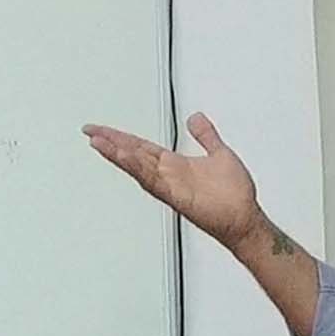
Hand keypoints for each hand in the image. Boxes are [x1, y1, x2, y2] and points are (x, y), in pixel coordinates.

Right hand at [84, 112, 264, 250]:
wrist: (245, 217)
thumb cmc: (233, 194)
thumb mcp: (219, 153)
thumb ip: (206, 135)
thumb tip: (196, 118)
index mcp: (174, 164)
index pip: (140, 147)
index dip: (120, 137)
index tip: (101, 129)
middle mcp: (167, 175)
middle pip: (132, 154)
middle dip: (111, 142)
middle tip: (90, 131)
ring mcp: (169, 186)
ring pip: (137, 167)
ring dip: (117, 154)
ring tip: (98, 141)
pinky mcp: (176, 197)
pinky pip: (152, 181)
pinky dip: (137, 168)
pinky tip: (124, 157)